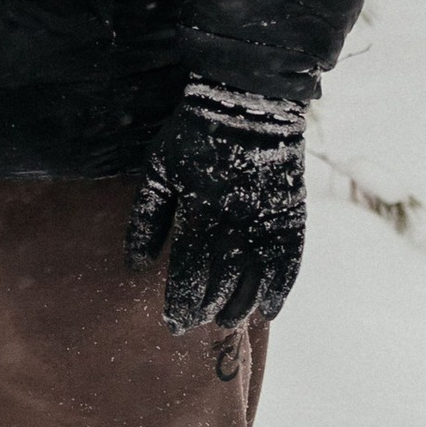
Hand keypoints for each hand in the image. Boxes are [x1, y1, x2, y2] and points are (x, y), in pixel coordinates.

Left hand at [125, 88, 306, 333]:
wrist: (247, 101)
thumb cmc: (194, 136)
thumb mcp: (159, 169)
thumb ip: (146, 217)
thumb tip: (134, 264)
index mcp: (199, 210)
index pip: (188, 271)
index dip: (180, 301)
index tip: (172, 323)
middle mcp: (235, 221)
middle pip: (220, 281)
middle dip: (205, 309)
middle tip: (194, 325)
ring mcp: (266, 219)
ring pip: (254, 278)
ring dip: (239, 306)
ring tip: (225, 321)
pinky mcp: (291, 214)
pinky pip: (289, 261)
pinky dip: (280, 289)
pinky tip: (268, 311)